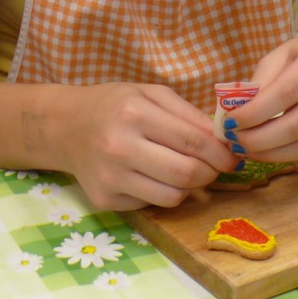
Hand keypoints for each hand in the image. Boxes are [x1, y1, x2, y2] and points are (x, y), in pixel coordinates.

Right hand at [52, 83, 237, 211]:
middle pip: (186, 174)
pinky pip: (150, 204)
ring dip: (189, 187)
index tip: (233, 157)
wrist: (64, 125)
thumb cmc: (114, 105)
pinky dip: (162, 193)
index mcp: (134, 114)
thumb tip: (223, 140)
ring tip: (187, 170)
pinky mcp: (104, 200)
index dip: (220, 154)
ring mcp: (110, 178)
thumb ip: (188, 114)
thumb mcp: (150, 94)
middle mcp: (119, 147)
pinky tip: (155, 176)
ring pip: (172, 197)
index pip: (193, 142)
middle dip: (210, 173)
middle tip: (216, 167)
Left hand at [226, 34, 297, 162]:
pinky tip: (268, 151)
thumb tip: (237, 111)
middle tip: (235, 141)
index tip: (230, 122)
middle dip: (260, 139)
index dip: (256, 112)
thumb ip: (262, 79)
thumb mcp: (283, 54)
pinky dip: (288, 156)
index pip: (286, 92)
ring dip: (271, 153)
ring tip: (247, 149)